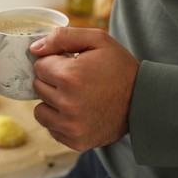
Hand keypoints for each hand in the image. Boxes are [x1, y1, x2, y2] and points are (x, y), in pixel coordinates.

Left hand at [30, 27, 139, 150]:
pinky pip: (50, 128)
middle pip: (38, 87)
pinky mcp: (75, 140)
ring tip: (73, 97)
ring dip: (51, 102)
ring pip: (39, 110)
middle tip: (73, 80)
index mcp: (70, 76)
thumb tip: (34, 48)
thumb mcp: (97, 40)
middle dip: (51, 81)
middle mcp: (67, 104)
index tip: (68, 65)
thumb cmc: (118, 67)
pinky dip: (59, 120)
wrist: (143, 100)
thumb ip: (62, 37)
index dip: (53, 63)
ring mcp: (70, 125)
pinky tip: (77, 112)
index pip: (39, 66)